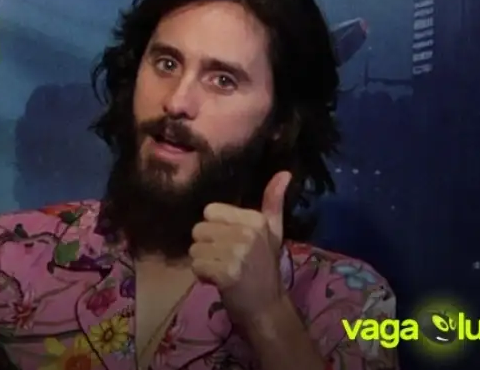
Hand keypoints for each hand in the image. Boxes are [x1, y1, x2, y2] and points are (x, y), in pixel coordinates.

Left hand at [189, 171, 292, 324]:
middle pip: (199, 229)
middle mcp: (246, 232)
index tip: (230, 243)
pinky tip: (218, 281)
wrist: (267, 307)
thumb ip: (273, 202)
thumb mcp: (272, 232)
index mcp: (255, 219)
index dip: (214, 229)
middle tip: (225, 259)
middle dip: (206, 246)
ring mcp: (236, 252)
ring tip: (222, 270)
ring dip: (203, 262)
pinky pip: (196, 265)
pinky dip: (202, 276)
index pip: (210, 211)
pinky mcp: (225, 272)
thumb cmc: (265, 268)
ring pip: (194, 248)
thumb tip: (284, 173)